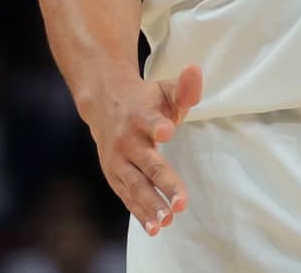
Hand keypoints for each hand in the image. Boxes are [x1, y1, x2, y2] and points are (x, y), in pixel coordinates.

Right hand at [89, 64, 202, 236]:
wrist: (104, 103)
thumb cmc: (145, 100)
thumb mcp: (163, 89)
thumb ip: (184, 87)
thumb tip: (196, 71)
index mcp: (139, 115)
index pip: (149, 121)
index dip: (157, 126)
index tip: (167, 132)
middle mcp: (127, 140)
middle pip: (147, 164)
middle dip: (164, 183)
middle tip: (181, 204)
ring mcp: (118, 161)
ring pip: (135, 186)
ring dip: (150, 206)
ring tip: (166, 222)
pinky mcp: (115, 176)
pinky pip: (128, 197)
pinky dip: (139, 213)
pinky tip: (154, 229)